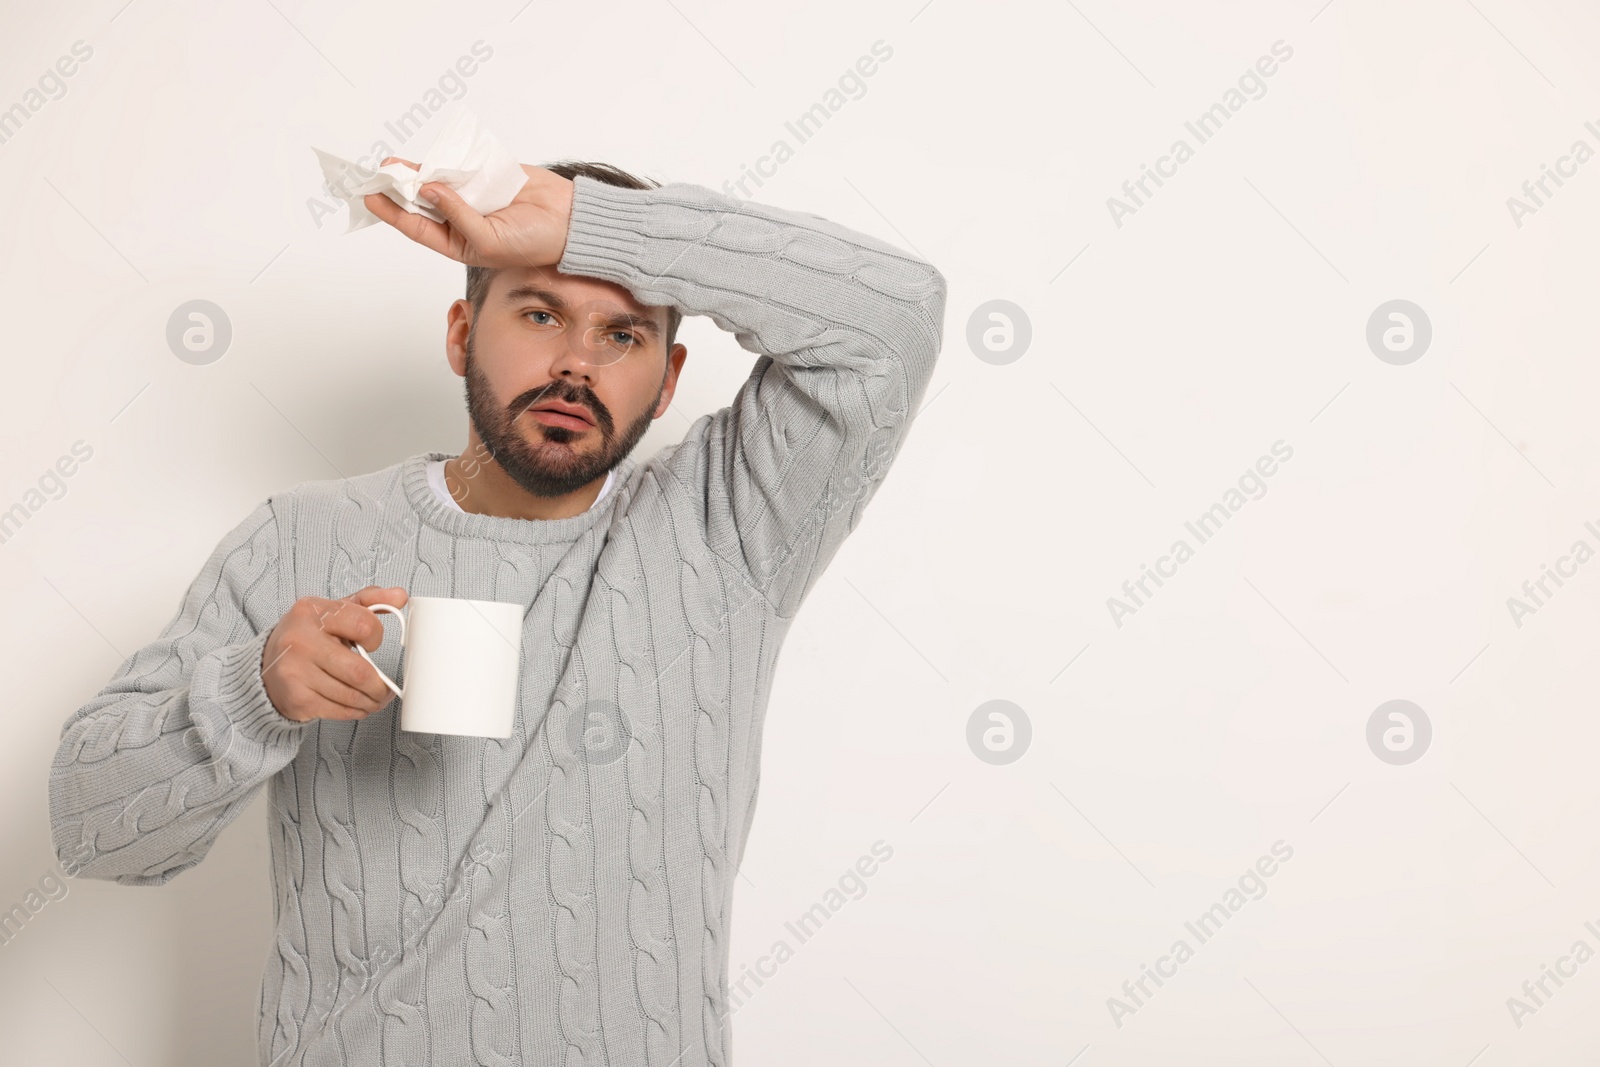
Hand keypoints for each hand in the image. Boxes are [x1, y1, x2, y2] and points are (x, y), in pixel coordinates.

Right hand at [261, 586, 408, 722]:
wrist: (267, 664)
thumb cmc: (309, 635)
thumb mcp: (335, 610)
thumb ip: (369, 601)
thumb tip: (400, 595)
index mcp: (312, 612)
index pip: (363, 625)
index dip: (376, 638)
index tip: (371, 645)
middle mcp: (300, 641)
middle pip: (359, 671)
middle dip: (379, 685)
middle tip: (386, 688)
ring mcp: (296, 671)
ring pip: (351, 695)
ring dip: (371, 701)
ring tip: (375, 698)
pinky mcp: (297, 698)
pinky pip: (338, 711)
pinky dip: (356, 711)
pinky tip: (358, 705)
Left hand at [363, 157, 574, 269]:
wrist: (569, 220)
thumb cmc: (534, 243)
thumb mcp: (489, 240)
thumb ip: (457, 215)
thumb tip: (427, 189)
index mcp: (459, 243)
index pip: (417, 227)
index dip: (392, 213)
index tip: (370, 197)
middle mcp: (460, 219)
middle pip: (420, 203)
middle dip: (398, 190)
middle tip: (375, 175)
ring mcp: (472, 196)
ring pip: (435, 182)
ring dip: (414, 173)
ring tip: (391, 163)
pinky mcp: (485, 176)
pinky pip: (457, 166)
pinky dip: (440, 162)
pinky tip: (421, 159)